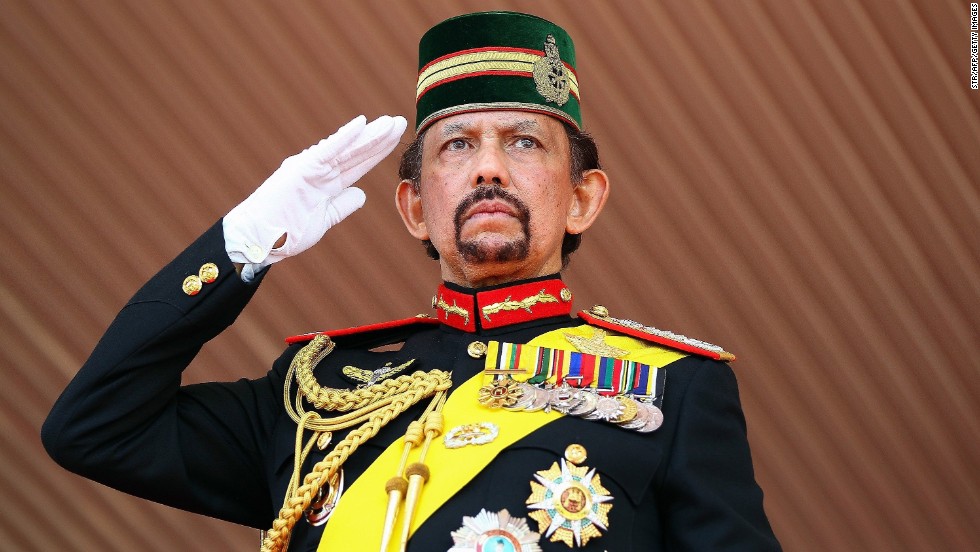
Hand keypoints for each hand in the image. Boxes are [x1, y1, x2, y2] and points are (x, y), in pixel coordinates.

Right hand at [224, 115, 407, 268]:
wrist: (258, 240)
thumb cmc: (286, 230)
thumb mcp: (325, 219)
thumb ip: (343, 204)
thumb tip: (361, 194)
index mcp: (326, 182)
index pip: (358, 163)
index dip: (378, 151)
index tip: (396, 138)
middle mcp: (320, 170)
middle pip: (356, 152)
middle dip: (379, 138)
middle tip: (401, 121)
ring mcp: (310, 168)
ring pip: (347, 149)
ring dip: (369, 135)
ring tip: (390, 122)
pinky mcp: (300, 170)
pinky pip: (327, 151)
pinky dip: (344, 138)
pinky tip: (361, 124)